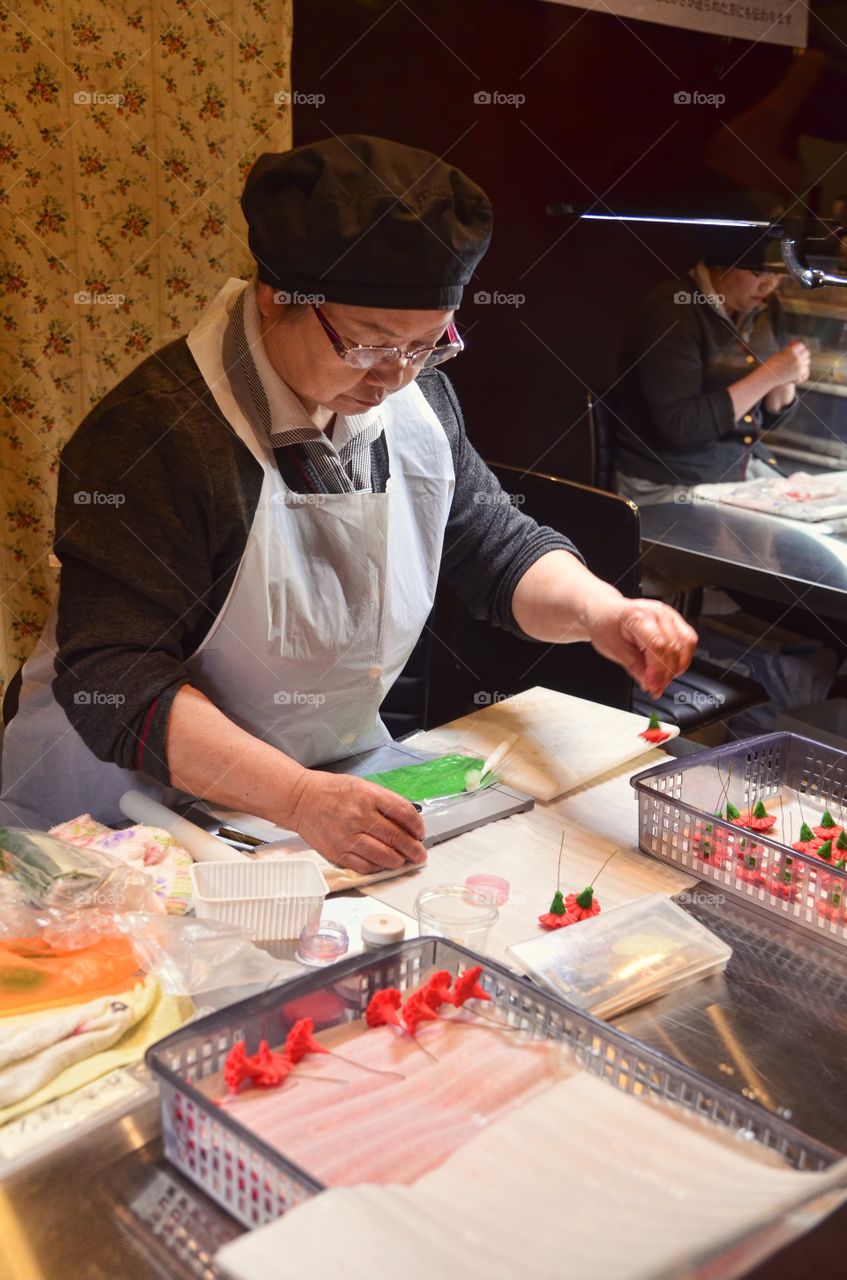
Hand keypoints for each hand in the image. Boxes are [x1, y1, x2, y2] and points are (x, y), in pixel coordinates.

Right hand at [286, 770, 427, 874]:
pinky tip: (384, 865)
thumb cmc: (332, 791)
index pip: (403, 812)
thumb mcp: (362, 786)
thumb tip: (407, 821)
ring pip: (384, 856)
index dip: (417, 825)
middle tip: (420, 854)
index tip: (420, 832)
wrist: (301, 800)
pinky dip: (378, 868)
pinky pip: (365, 866)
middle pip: (396, 837)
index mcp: (368, 796)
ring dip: (399, 861)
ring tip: (404, 861)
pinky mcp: (338, 852)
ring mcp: (348, 836)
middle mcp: (360, 816)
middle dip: (413, 848)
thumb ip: (384, 802)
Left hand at [584, 597, 697, 698]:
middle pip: (673, 647)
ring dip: (678, 666)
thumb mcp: (613, 649)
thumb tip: (650, 683)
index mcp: (638, 616)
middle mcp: (657, 611)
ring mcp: (668, 613)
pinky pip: (688, 639)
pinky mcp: (674, 619)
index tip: (651, 686)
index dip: (657, 670)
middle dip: (666, 673)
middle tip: (656, 688)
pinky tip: (671, 668)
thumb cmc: (605, 624)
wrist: (605, 610)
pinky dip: (683, 656)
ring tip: (663, 680)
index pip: (658, 646)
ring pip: (687, 643)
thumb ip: (634, 667)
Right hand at [764, 341, 809, 387]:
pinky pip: (806, 369)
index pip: (801, 345)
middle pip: (806, 353)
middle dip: (803, 353)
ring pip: (807, 361)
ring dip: (803, 360)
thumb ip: (790, 351)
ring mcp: (799, 366)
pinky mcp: (799, 374)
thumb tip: (796, 348)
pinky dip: (803, 368)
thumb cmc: (771, 364)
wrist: (768, 376)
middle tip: (799, 355)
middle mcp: (797, 358)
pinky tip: (798, 368)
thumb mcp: (780, 353)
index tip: (796, 348)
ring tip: (797, 362)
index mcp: (791, 351)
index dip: (799, 346)